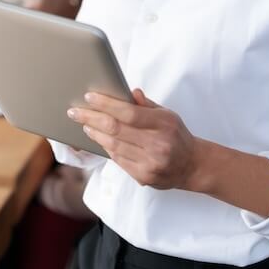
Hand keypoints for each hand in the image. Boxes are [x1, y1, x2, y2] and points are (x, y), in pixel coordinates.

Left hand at [67, 88, 200, 190]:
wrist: (193, 166)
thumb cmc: (176, 135)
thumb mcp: (167, 114)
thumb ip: (146, 104)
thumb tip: (129, 92)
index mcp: (163, 124)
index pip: (128, 112)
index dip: (106, 104)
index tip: (89, 97)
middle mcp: (157, 145)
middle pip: (116, 129)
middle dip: (91, 118)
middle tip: (74, 112)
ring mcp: (150, 163)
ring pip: (113, 146)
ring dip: (95, 134)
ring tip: (84, 124)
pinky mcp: (144, 177)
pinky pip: (118, 160)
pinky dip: (106, 148)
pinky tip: (99, 139)